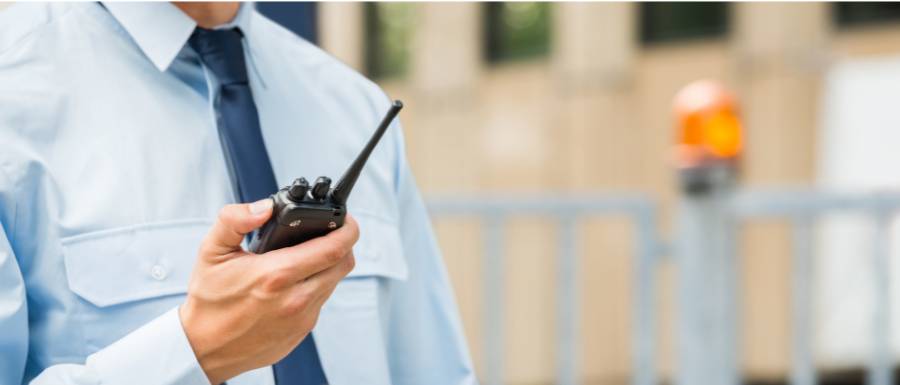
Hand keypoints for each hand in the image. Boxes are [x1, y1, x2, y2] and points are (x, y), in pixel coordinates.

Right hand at [179, 199, 357, 383]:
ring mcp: (302, 318)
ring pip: (334, 282)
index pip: (334, 248)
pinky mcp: (302, 331)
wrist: (204, 347)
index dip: (348, 229)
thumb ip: (235, 220)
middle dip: (343, 244)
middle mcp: (295, 299)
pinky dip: (316, 285)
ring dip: (329, 265)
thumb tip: (265, 207)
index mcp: (276, 275)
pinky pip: (321, 301)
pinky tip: (297, 279)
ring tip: (310, 254)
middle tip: (330, 232)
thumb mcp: (212, 252)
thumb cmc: (209, 300)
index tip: (345, 218)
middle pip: (343, 264)